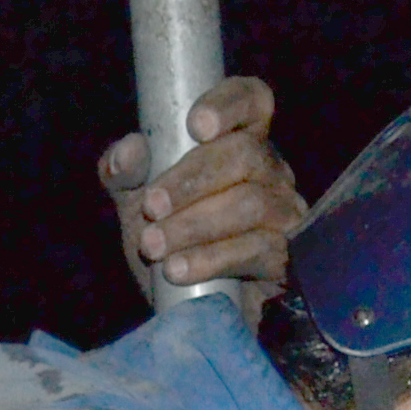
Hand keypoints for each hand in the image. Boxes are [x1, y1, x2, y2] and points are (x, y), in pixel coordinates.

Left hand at [101, 77, 304, 310]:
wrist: (187, 309)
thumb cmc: (168, 240)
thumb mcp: (135, 202)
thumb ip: (124, 172)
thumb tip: (129, 151)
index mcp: (239, 141)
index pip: (252, 100)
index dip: (229, 104)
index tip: (195, 125)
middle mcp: (271, 172)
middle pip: (245, 154)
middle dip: (192, 179)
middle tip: (151, 207)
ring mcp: (284, 214)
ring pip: (250, 203)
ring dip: (194, 224)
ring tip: (154, 246)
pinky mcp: (286, 259)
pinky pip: (258, 250)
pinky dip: (211, 259)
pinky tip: (177, 270)